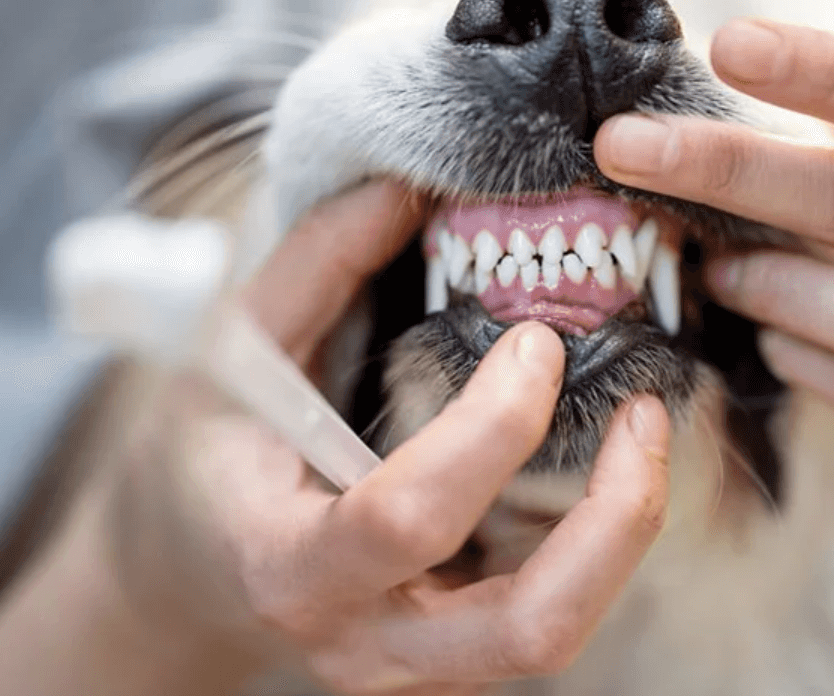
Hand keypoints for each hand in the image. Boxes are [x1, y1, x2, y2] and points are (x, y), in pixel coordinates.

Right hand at [109, 181, 671, 694]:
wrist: (190, 573)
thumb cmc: (208, 457)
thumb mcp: (229, 353)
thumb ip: (316, 266)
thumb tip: (407, 186)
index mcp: (289, 565)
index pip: (406, 520)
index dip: (490, 430)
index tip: (536, 341)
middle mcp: (365, 642)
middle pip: (529, 630)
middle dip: (614, 520)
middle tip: (644, 411)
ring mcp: (419, 669)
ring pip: (559, 635)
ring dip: (624, 532)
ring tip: (642, 428)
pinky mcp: (458, 661)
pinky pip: (552, 615)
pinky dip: (599, 541)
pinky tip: (605, 461)